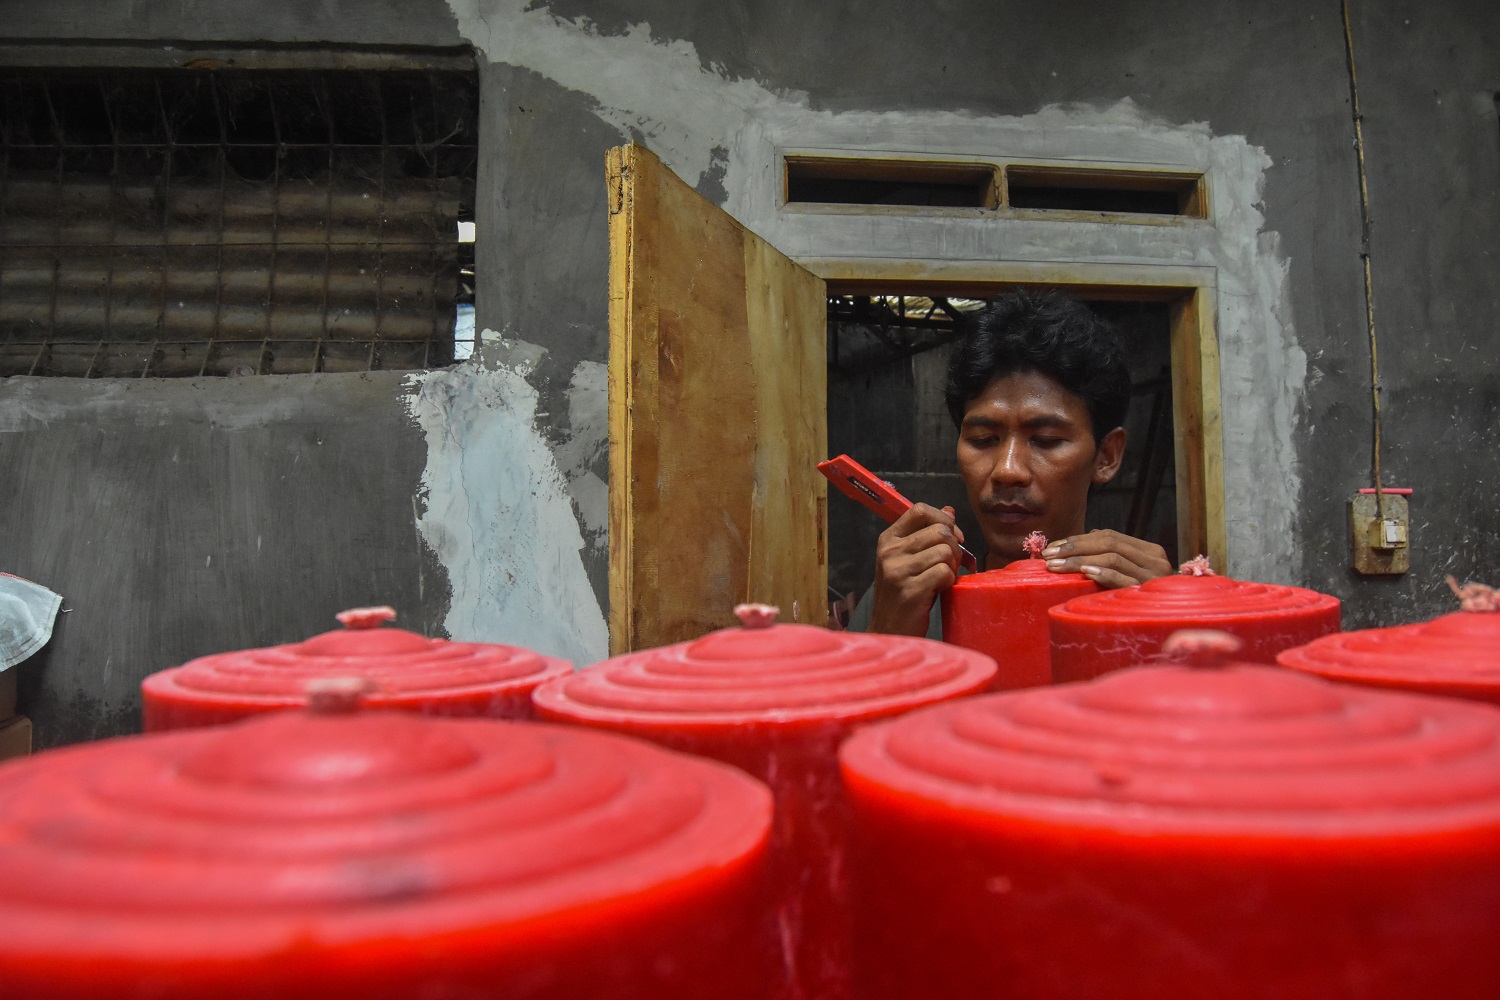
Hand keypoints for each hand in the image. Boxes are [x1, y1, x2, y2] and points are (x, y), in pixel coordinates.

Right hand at [869, 503, 964, 635]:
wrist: (889, 631)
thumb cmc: (904, 595)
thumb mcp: (909, 560)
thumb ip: (927, 535)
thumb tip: (950, 511)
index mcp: (888, 539)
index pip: (920, 510)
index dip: (944, 520)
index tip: (954, 537)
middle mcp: (890, 552)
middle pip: (939, 531)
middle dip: (954, 548)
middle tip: (949, 565)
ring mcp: (898, 571)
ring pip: (945, 551)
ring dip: (952, 566)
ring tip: (941, 579)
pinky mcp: (910, 590)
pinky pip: (944, 572)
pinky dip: (949, 581)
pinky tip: (939, 590)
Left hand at [1042, 529, 1171, 588]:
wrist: (1176, 624)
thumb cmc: (1148, 600)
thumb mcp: (1134, 573)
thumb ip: (1115, 554)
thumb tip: (1089, 534)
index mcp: (1150, 551)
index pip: (1110, 536)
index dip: (1079, 539)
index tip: (1054, 547)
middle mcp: (1155, 560)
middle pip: (1109, 544)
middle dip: (1074, 548)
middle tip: (1049, 555)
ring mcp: (1153, 577)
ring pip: (1112, 558)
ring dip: (1080, 560)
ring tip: (1056, 566)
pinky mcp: (1148, 593)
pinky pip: (1124, 579)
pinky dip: (1103, 573)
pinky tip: (1085, 573)